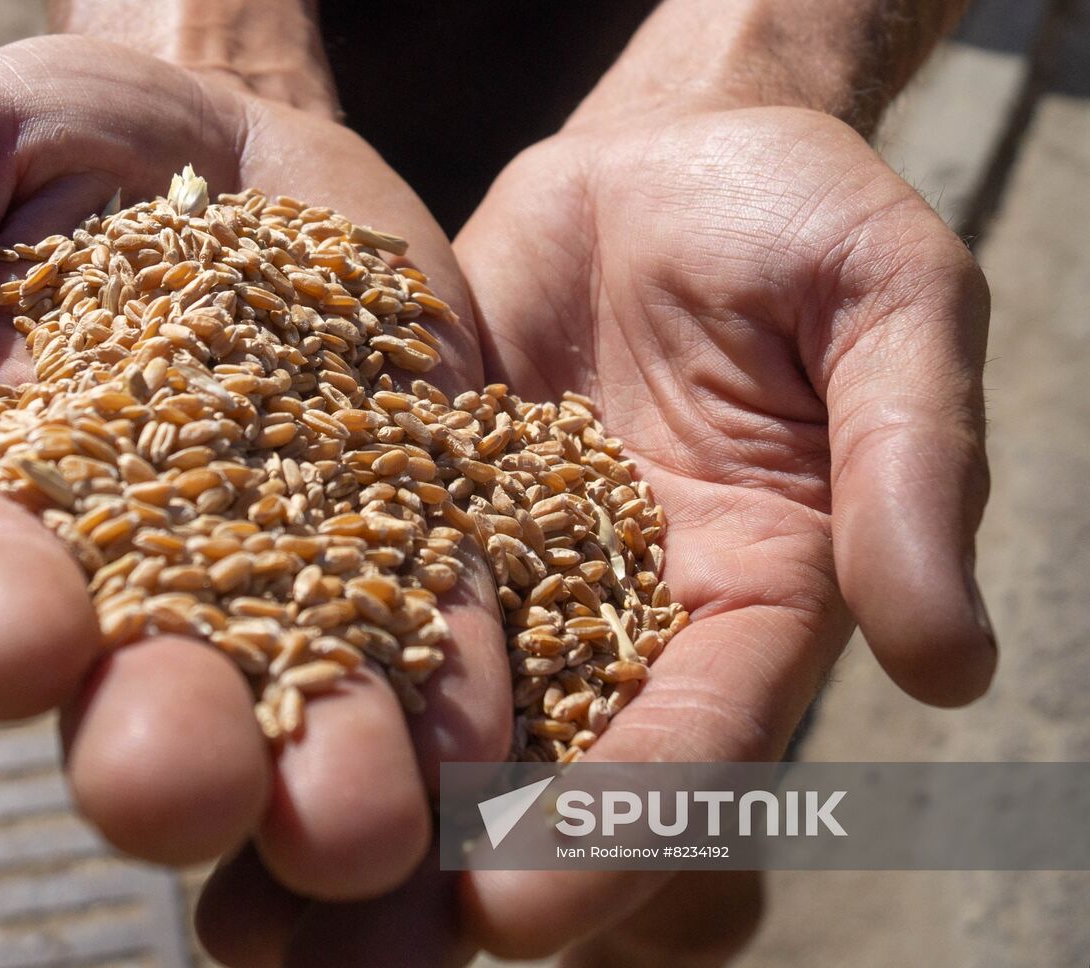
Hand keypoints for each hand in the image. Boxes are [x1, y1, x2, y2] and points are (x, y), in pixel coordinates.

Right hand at [0, 33, 511, 902]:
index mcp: (16, 494)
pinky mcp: (428, 541)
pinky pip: (449, 633)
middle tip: (184, 798)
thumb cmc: (74, 148)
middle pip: (153, 685)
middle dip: (165, 747)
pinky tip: (488, 771)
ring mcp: (306, 569)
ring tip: (362, 842)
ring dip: (332, 781)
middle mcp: (154, 573)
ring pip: (313, 701)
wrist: (241, 147)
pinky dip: (466, 701)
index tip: (6, 649)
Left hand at [192, 99, 994, 965]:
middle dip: (442, 883)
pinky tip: (206, 749)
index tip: (509, 911)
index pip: (692, 753)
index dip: (610, 836)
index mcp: (753, 607)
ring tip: (235, 923)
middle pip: (539, 786)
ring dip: (340, 825)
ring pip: (426, 731)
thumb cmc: (799, 220)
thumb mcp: (887, 305)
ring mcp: (508, 580)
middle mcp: (622, 622)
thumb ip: (912, 469)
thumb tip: (953, 665)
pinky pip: (351, 612)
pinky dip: (290, 685)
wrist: (664, 165)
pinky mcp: (412, 517)